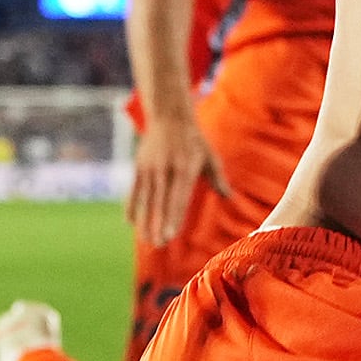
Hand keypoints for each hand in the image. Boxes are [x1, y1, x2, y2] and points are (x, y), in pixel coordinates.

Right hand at [126, 108, 229, 247]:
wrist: (170, 116)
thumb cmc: (194, 141)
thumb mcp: (209, 157)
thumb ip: (218, 179)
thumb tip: (229, 197)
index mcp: (185, 169)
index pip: (179, 199)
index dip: (174, 217)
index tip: (171, 235)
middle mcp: (167, 169)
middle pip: (161, 202)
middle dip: (159, 224)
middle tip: (158, 244)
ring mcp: (151, 168)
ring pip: (147, 200)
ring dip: (146, 221)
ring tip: (146, 239)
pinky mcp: (140, 167)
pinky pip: (134, 191)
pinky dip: (132, 206)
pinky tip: (132, 223)